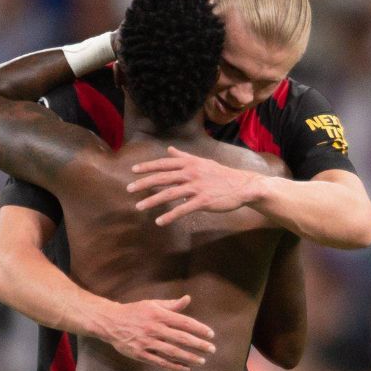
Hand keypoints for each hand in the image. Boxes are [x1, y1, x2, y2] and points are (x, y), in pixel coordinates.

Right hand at [99, 295, 215, 370]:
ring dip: (189, 357)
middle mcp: (154, 328)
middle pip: (181, 338)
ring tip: (201, 361)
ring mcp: (147, 342)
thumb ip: (171, 305)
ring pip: (172, 352)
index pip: (184, 322)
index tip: (211, 334)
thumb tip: (187, 299)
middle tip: (211, 349)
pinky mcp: (140, 354)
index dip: (199, 329)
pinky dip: (173, 366)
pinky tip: (185, 368)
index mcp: (158, 314)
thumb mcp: (152, 304)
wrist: (110, 322)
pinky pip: (160, 362)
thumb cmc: (135, 311)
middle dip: (198, 344)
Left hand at [128, 146, 261, 225]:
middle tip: (129, 189)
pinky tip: (159, 221)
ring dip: (152, 201)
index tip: (133, 171)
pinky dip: (170, 216)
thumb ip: (183, 156)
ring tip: (138, 207)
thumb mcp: (202, 162)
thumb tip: (169, 149)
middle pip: (162, 178)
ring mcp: (196, 188)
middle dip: (144, 183)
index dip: (148, 167)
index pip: (164, 164)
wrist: (241, 185)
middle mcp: (190, 174)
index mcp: (189, 164)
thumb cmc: (220, 174)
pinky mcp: (203, 201)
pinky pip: (183, 209)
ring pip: (169, 194)